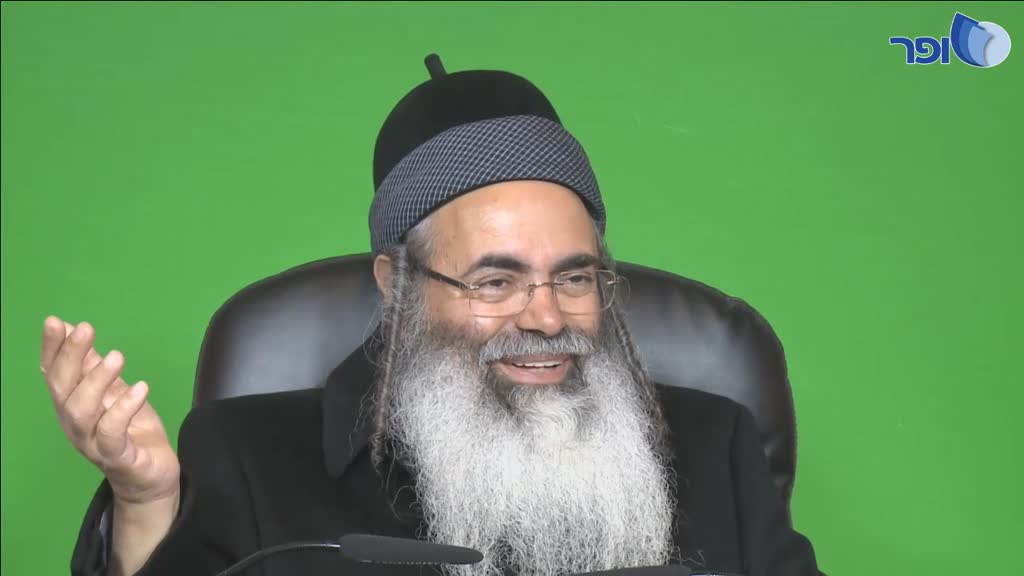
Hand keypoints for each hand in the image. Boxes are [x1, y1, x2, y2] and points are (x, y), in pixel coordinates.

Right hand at [40, 316, 180, 505]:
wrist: (150, 478)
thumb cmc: (130, 432)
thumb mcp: (114, 392)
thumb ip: (93, 366)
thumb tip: (72, 329)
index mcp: (72, 406)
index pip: (53, 375)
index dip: (52, 349)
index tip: (55, 322)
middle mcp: (75, 425)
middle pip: (63, 390)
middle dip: (71, 357)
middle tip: (85, 329)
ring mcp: (93, 444)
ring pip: (81, 412)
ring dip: (96, 380)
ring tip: (116, 356)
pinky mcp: (118, 458)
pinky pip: (112, 434)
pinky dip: (123, 409)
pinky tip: (140, 388)